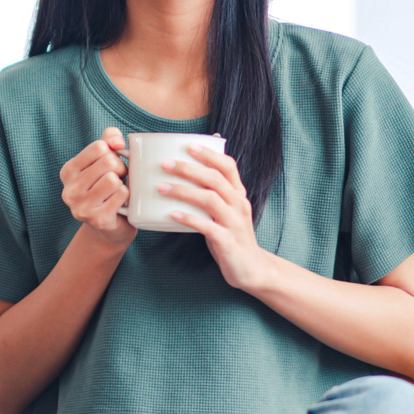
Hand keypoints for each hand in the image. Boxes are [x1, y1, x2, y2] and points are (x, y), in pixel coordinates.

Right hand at [59, 127, 135, 247]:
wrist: (109, 229)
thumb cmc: (108, 189)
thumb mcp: (104, 160)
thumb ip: (109, 140)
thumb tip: (117, 141)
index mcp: (68, 171)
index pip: (99, 147)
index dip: (113, 153)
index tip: (112, 165)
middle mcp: (69, 189)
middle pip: (108, 162)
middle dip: (121, 168)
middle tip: (119, 179)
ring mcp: (81, 206)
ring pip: (114, 179)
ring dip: (123, 184)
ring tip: (117, 192)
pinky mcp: (97, 219)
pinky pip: (122, 194)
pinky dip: (127, 197)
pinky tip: (120, 204)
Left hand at [162, 143, 272, 290]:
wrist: (252, 269)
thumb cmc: (232, 236)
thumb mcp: (225, 212)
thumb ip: (211, 195)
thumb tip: (184, 178)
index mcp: (238, 194)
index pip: (228, 166)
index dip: (208, 154)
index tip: (187, 145)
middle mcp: (239, 205)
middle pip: (215, 179)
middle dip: (188, 168)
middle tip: (164, 164)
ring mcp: (234, 223)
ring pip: (210, 199)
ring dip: (184, 191)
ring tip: (161, 187)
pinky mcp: (228, 242)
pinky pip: (208, 227)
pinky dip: (189, 219)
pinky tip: (173, 214)